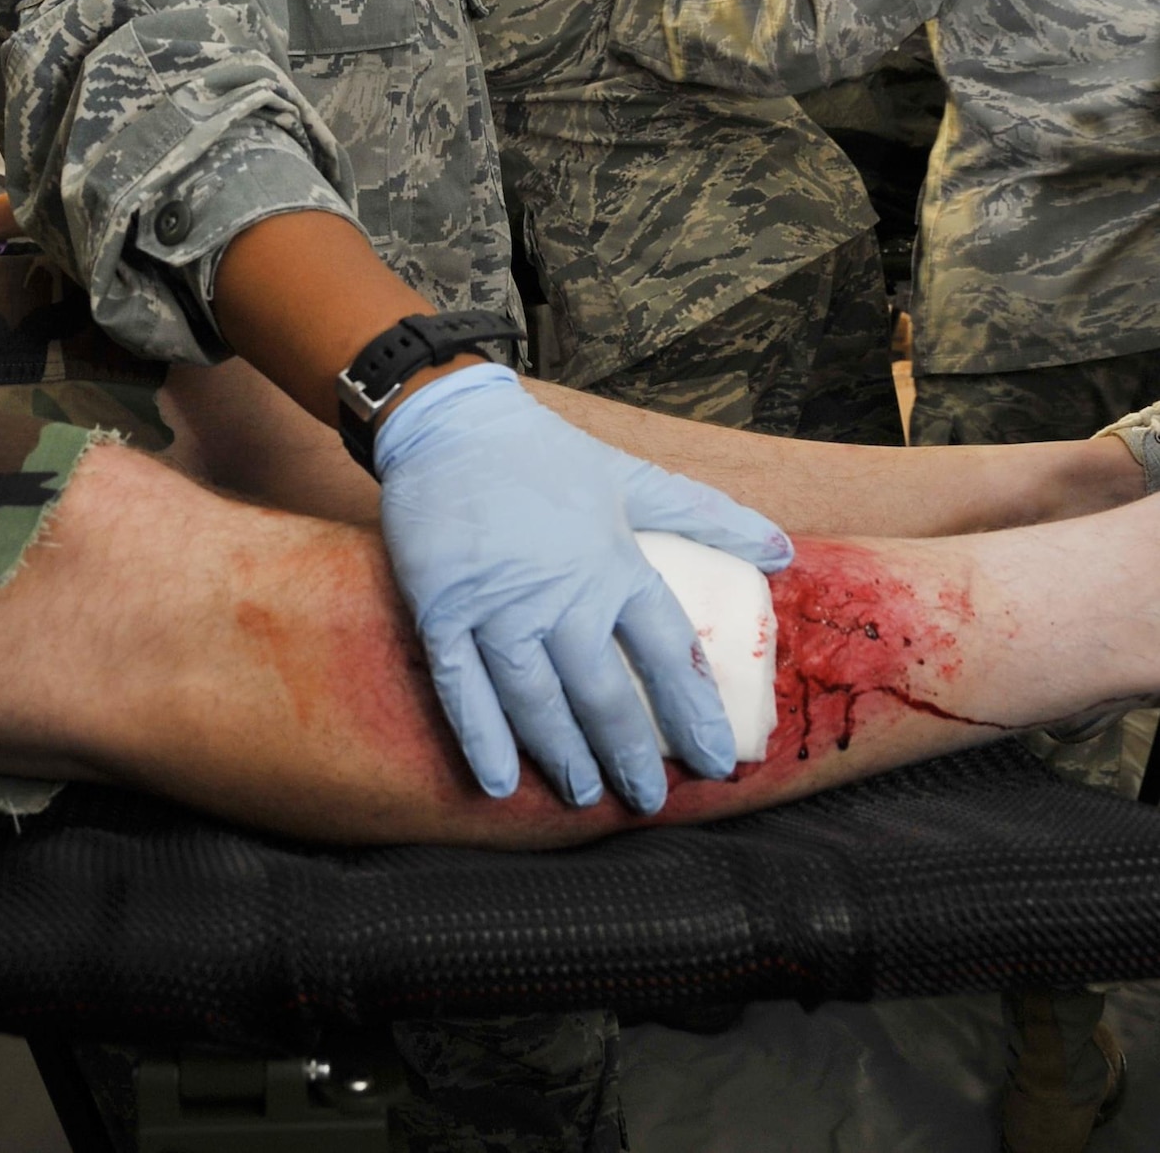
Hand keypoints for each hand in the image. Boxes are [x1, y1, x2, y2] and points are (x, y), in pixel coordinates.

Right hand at [373, 362, 791, 811]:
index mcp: (612, 563)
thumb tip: (783, 550)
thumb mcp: (632, 477)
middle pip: (602, 693)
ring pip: (536, 701)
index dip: (694, 711)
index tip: (716, 759)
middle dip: (630, 754)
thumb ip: (706, 517)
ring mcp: (497, 607)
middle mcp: (559, 594)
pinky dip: (480, 740)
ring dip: (563, 756)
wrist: (450, 424)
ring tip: (584, 796)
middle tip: (648, 800)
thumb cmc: (544, 454)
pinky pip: (462, 689)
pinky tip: (498, 782)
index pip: (667, 652)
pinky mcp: (442, 611)